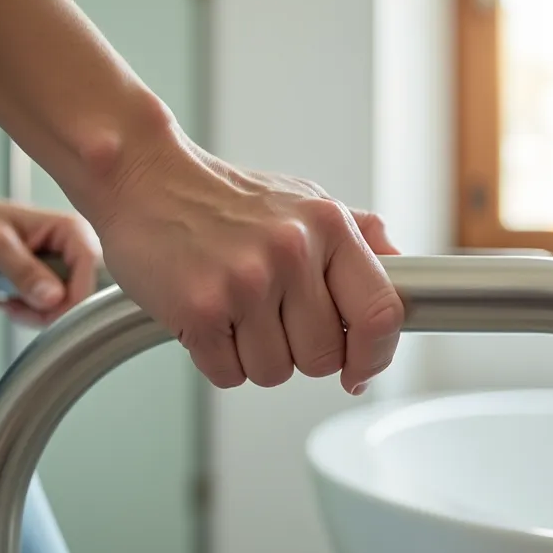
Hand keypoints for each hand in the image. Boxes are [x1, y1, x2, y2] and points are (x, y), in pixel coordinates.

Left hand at [0, 191, 102, 325]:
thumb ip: (23, 270)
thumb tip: (53, 299)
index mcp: (72, 231)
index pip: (90, 279)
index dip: (68, 304)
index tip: (36, 314)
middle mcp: (74, 247)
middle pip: (79, 298)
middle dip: (44, 312)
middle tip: (10, 306)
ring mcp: (62, 264)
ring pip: (63, 308)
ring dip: (31, 314)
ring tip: (2, 300)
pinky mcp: (48, 278)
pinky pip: (49, 309)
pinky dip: (24, 313)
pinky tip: (3, 300)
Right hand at [87, 121, 404, 395]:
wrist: (146, 178)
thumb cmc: (225, 198)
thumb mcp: (305, 200)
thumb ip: (361, 236)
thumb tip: (407, 277)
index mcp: (328, 226)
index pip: (381, 313)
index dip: (375, 355)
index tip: (360, 368)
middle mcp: (292, 251)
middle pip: (323, 357)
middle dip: (299, 352)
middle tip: (271, 318)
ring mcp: (245, 282)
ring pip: (275, 372)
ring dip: (254, 356)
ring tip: (235, 310)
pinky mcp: (200, 309)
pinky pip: (228, 374)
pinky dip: (217, 358)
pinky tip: (208, 318)